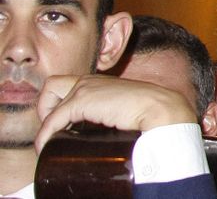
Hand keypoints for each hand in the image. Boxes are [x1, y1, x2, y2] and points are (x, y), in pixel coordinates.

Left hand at [33, 74, 195, 149]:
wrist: (162, 110)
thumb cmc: (152, 113)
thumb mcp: (128, 108)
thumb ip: (116, 111)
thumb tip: (111, 129)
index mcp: (102, 82)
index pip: (70, 86)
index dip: (60, 104)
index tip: (65, 126)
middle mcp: (91, 80)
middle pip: (53, 85)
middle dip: (47, 106)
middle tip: (55, 127)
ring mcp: (86, 87)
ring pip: (48, 96)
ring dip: (45, 118)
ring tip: (52, 137)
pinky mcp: (82, 100)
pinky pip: (52, 117)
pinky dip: (45, 133)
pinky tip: (47, 145)